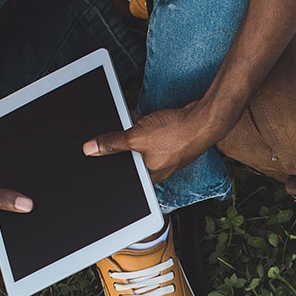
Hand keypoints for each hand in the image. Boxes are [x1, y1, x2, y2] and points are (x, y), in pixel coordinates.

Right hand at [0, 145, 31, 242]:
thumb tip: (25, 206)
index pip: (9, 233)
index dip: (22, 222)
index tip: (33, 212)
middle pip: (14, 219)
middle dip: (20, 207)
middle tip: (25, 195)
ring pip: (14, 205)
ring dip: (17, 195)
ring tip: (12, 184)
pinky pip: (10, 195)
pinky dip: (12, 187)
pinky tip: (10, 180)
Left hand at [84, 98, 239, 181]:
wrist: (205, 121)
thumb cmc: (177, 134)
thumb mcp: (136, 137)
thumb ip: (112, 143)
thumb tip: (90, 148)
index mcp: (150, 177)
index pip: (125, 178)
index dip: (111, 165)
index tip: (99, 157)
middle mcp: (158, 170)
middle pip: (132, 160)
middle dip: (121, 147)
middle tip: (112, 137)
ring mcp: (167, 157)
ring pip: (141, 147)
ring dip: (133, 134)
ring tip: (130, 125)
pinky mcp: (173, 143)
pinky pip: (151, 137)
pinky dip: (144, 128)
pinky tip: (138, 117)